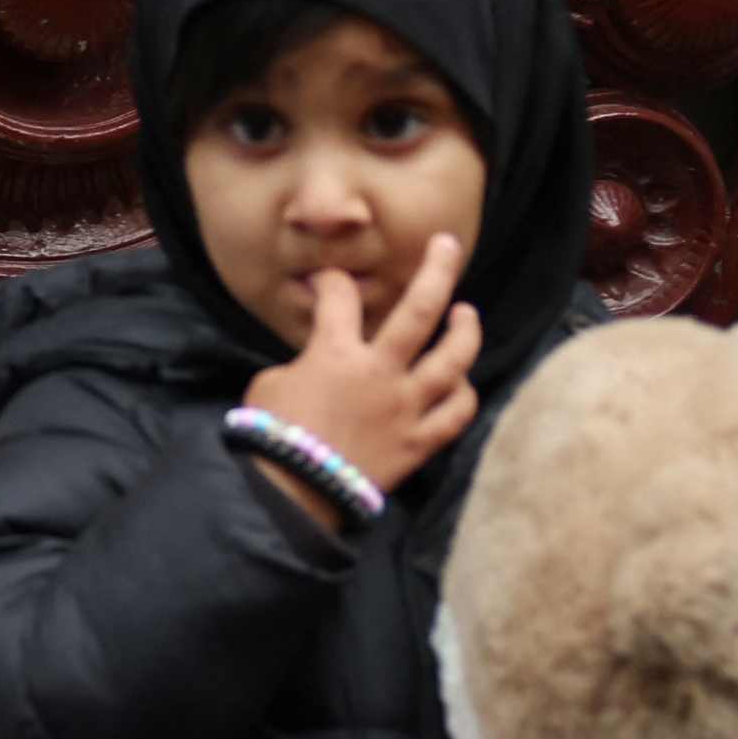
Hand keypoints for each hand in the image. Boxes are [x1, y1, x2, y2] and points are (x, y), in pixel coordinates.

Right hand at [241, 232, 479, 508]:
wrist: (292, 493)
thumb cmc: (271, 436)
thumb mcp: (271, 386)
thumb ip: (302, 365)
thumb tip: (316, 365)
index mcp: (336, 353)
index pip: (340, 298)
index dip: (333, 282)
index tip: (330, 281)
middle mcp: (380, 371)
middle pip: (421, 309)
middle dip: (438, 270)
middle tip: (448, 245)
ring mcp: (406, 406)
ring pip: (452, 359)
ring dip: (465, 331)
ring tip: (466, 313)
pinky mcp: (418, 442)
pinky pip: (456, 414)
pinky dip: (463, 395)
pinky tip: (461, 382)